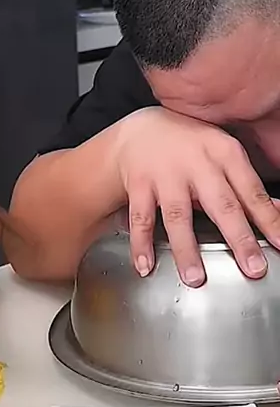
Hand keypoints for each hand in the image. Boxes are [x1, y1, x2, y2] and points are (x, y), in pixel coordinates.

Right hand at [117, 108, 279, 285]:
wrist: (142, 128)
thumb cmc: (190, 145)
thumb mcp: (223, 156)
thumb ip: (248, 188)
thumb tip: (278, 213)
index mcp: (224, 153)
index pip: (252, 192)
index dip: (269, 220)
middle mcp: (197, 163)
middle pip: (221, 205)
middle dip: (239, 238)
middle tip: (252, 267)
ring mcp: (166, 175)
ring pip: (178, 216)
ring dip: (186, 249)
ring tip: (194, 277)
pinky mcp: (139, 184)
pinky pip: (141, 218)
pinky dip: (141, 244)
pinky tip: (145, 266)